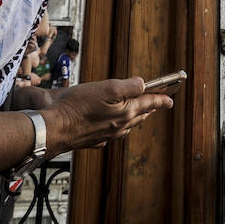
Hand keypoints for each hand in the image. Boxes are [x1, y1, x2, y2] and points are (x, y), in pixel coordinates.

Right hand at [40, 77, 172, 153]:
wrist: (54, 129)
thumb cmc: (77, 107)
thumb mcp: (107, 88)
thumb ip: (130, 86)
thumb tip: (143, 84)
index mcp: (126, 112)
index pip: (149, 103)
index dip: (161, 99)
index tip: (170, 99)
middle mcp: (119, 126)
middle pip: (139, 115)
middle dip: (149, 107)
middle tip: (157, 102)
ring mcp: (107, 135)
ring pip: (127, 125)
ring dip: (136, 117)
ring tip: (139, 111)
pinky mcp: (94, 139)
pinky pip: (112, 133)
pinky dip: (118, 126)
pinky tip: (113, 124)